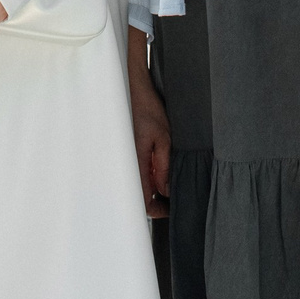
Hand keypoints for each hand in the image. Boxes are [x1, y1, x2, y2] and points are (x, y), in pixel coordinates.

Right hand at [127, 27, 170, 218]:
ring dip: (153, 188)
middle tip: (173, 195)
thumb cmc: (148, 108)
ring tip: (169, 181)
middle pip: (139, 196)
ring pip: (138, 185)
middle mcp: (128, 163)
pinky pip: (137, 172)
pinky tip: (160, 167)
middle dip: (156, 201)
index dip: (158, 210)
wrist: (133, 88)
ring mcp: (127, 158)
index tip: (171, 207)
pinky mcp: (128, 152)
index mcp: (136, 162)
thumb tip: (167, 190)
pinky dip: (149, 176)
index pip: (144, 201)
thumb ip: (165, 165)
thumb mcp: (164, 137)